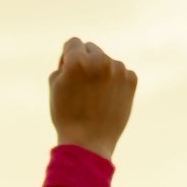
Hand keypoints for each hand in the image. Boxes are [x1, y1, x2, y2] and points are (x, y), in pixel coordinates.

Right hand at [49, 37, 136, 156]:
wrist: (89, 143)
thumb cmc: (67, 117)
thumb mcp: (56, 87)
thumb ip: (64, 64)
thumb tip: (76, 54)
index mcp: (77, 61)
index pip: (73, 43)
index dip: (68, 58)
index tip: (68, 74)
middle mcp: (100, 60)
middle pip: (91, 48)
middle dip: (85, 62)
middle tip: (82, 87)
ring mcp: (118, 69)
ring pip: (107, 61)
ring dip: (101, 72)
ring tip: (95, 97)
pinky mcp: (131, 80)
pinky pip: (121, 73)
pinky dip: (115, 82)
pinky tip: (108, 99)